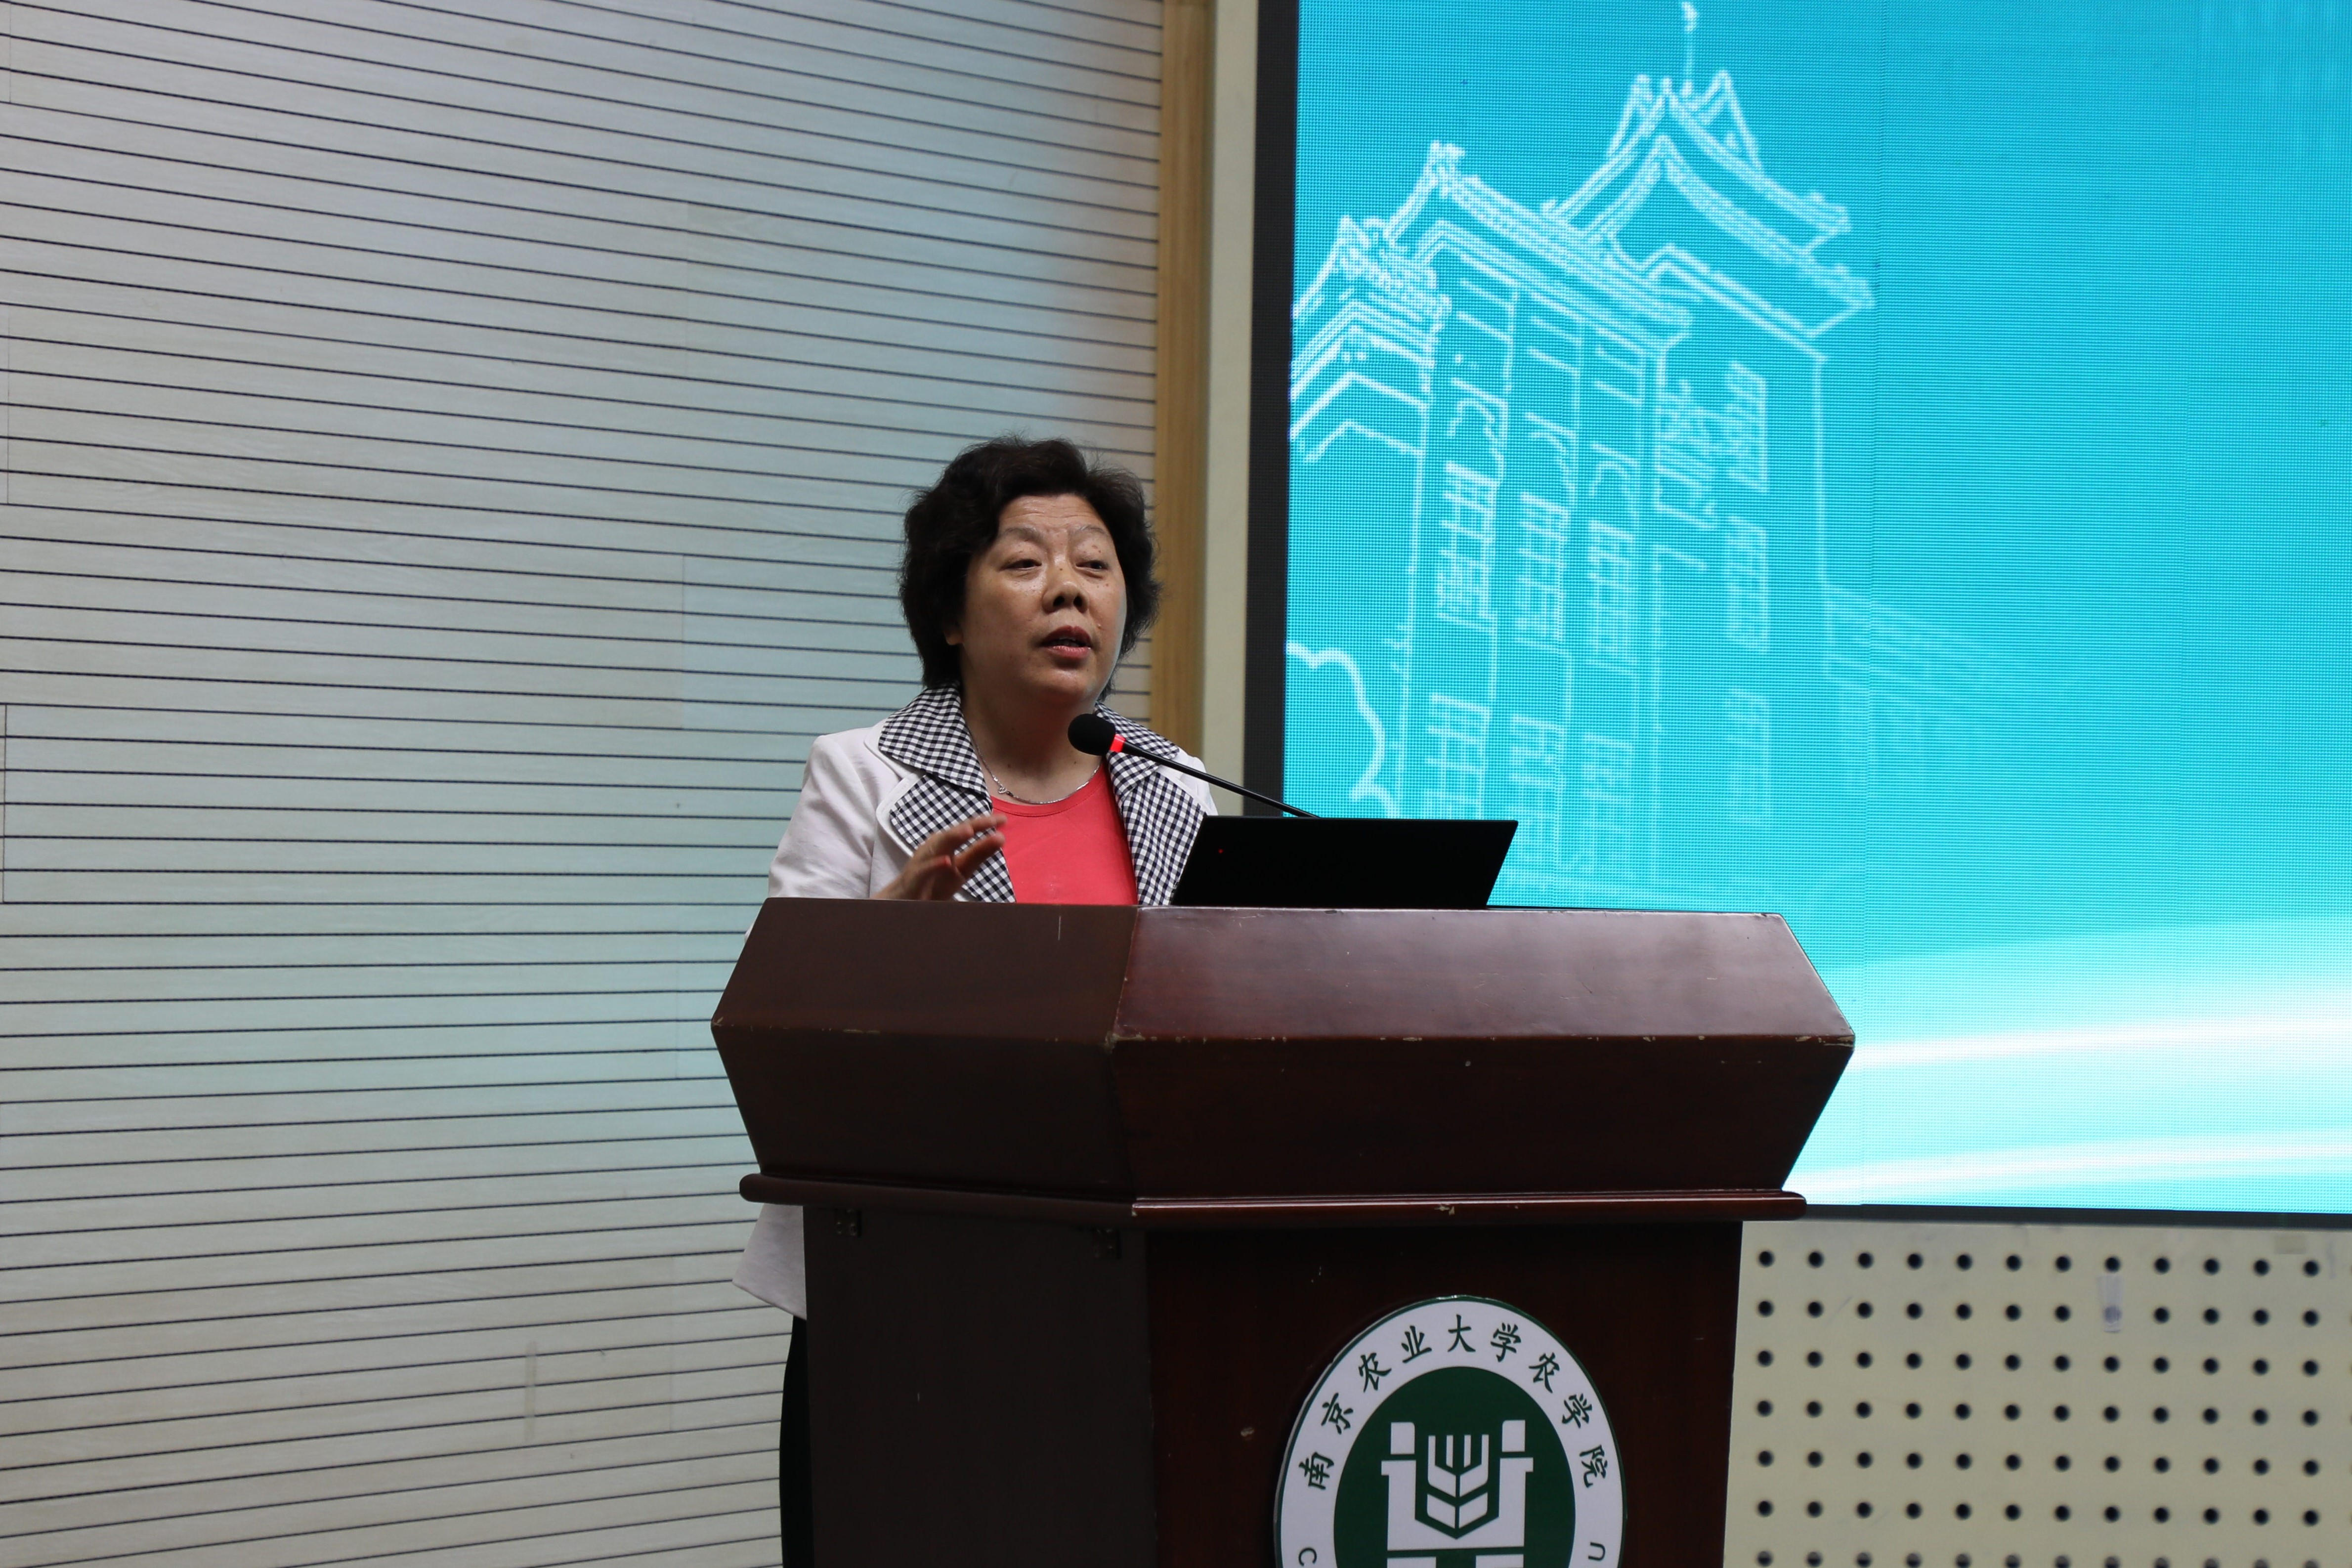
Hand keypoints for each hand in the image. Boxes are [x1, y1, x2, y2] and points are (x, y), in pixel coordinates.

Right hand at [873, 813, 1005, 899]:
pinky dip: (935, 864)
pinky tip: (947, 861)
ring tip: (969, 830)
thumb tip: (1001, 838)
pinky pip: (925, 869)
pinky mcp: (915, 876)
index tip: (1003, 819)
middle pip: (954, 833)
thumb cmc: (936, 881)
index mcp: (947, 843)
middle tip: (989, 821)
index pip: (967, 829)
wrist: (908, 900)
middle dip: (971, 826)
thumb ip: (980, 853)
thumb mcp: (963, 868)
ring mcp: (923, 860)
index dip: (984, 823)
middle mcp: (935, 847)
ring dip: (953, 837)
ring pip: (938, 846)